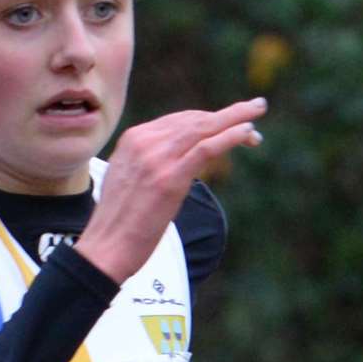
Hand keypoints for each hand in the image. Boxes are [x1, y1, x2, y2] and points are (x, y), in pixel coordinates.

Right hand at [75, 98, 265, 283]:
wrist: (105, 248)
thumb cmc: (119, 222)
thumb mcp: (129, 178)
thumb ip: (149, 162)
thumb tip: (176, 159)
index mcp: (133, 139)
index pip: (179, 120)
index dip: (209, 120)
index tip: (231, 125)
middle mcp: (144, 142)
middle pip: (194, 120)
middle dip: (228, 116)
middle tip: (255, 113)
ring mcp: (157, 159)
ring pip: (204, 128)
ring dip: (236, 119)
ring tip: (257, 113)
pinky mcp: (170, 179)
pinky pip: (206, 148)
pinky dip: (230, 136)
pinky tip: (247, 131)